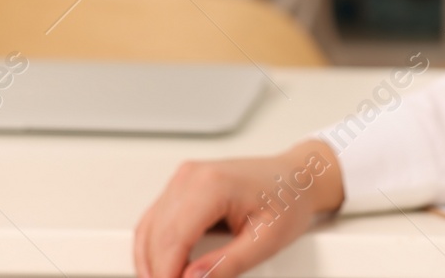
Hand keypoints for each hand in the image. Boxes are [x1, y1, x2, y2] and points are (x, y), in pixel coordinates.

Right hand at [133, 139, 343, 277]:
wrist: (295, 178)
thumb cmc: (287, 199)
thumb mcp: (266, 241)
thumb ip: (227, 264)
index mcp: (211, 185)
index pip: (172, 239)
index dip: (167, 274)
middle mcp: (191, 177)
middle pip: (155, 236)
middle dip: (157, 271)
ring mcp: (184, 179)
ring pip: (148, 228)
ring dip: (151, 262)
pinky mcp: (181, 187)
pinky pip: (155, 221)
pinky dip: (154, 248)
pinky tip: (166, 268)